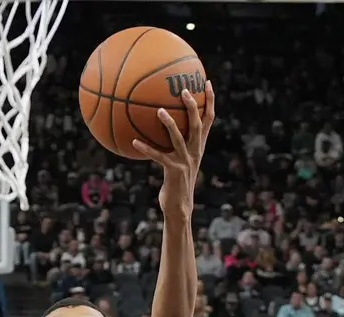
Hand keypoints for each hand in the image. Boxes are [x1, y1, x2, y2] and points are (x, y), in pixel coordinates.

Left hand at [132, 83, 214, 210]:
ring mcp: (185, 161)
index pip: (209, 119)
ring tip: (159, 111)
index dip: (209, 101)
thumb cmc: (176, 183)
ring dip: (169, 124)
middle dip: (193, 106)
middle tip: (184, 90)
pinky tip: (134, 141)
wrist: (180, 207)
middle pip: (198, 124)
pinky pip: (158, 156)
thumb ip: (175, 145)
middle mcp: (195, 151)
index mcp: (199, 146)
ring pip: (179, 137)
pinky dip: (146, 148)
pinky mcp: (174, 171)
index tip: (206, 82)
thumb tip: (160, 127)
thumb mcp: (180, 161)